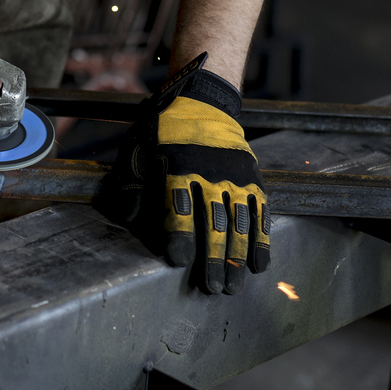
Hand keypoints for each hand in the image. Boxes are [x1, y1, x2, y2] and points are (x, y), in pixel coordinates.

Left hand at [100, 53, 269, 294]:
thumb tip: (128, 218)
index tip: (178, 260)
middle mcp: (209, 174)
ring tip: (234, 285)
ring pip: (239, 223)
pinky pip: (261, 213)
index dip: (179, 235)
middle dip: (214, 259)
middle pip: (213, 223)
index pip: (178, 208)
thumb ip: (133, 183)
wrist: (201, 101)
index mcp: (177, 167)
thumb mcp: (138, 150)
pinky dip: (262, 240)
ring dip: (238, 257)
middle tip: (213, 289)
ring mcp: (234, 177)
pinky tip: (259, 264)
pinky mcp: (252, 178)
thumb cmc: (163, 131)